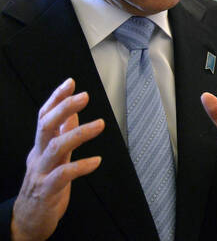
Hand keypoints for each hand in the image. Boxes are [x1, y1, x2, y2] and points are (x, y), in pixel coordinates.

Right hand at [11, 78, 103, 240]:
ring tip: (100, 124)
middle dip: (64, 108)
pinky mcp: (47, 191)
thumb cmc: (45, 185)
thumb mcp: (55, 158)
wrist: (28, 221)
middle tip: (84, 96)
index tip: (70, 82)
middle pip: (45, 126)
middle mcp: (39, 156)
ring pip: (55, 147)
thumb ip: (62, 136)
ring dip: (79, 133)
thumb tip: (73, 114)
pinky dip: (81, 166)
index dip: (56, 99)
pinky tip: (96, 161)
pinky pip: (63, 175)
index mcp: (40, 147)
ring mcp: (41, 173)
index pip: (44, 117)